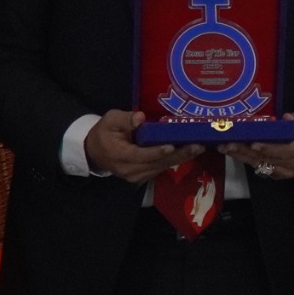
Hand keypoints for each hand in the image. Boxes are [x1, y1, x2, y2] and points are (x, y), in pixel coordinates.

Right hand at [83, 110, 199, 183]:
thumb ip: (125, 119)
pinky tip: (188, 152)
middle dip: (179, 155)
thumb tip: (140, 118)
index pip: (141, 155)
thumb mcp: (110, 120)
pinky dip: (175, 160)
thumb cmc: (104, 133)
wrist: (95, 152)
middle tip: (197, 145)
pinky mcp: (143, 176)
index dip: (157, 151)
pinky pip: (161, 168)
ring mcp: (137, 176)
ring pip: (162, 167)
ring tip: (198, 147)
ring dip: (181, 158)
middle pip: (157, 163)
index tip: (172, 145)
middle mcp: (130, 170)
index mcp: (120, 155)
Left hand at [223, 111, 293, 180]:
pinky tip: (234, 153)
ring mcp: (285, 172)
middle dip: (246, 152)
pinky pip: (261, 168)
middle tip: (229, 144)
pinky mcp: (278, 175)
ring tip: (225, 148)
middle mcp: (293, 165)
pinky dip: (247, 161)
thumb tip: (285, 118)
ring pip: (261, 165)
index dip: (268, 148)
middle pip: (267, 159)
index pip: (284, 151)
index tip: (253, 144)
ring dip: (242, 157)